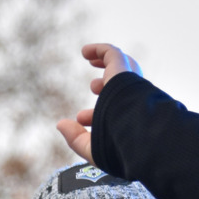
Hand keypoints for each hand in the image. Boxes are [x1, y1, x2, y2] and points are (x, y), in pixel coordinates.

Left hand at [56, 43, 142, 163]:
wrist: (138, 134)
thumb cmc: (120, 146)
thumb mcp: (94, 148)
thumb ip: (76, 139)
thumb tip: (60, 125)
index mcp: (129, 120)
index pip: (113, 114)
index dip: (94, 115)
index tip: (80, 118)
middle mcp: (132, 100)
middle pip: (121, 87)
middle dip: (105, 87)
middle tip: (94, 87)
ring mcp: (128, 84)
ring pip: (120, 67)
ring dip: (105, 63)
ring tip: (90, 60)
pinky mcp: (122, 70)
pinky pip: (112, 53)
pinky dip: (99, 50)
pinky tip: (84, 51)